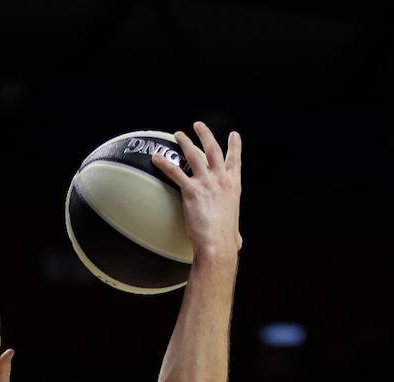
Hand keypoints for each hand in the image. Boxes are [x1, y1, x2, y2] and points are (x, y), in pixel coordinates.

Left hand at [152, 122, 241, 260]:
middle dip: (205, 134)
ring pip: (194, 155)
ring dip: (185, 142)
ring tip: (178, 134)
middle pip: (213, 149)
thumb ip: (235, 231)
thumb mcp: (235, 231)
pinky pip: (175, 172)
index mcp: (233, 186)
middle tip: (198, 125)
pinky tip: (156, 157)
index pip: (234, 160)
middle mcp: (221, 180)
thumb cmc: (226, 241)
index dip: (234, 146)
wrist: (217, 243)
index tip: (233, 135)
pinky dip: (164, 163)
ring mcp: (206, 183)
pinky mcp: (191, 191)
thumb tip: (237, 242)